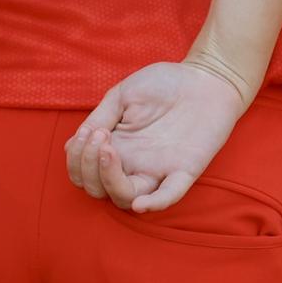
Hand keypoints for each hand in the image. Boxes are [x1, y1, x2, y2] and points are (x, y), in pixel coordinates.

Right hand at [63, 61, 248, 212]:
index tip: (89, 131)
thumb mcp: (123, 94)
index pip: (83, 172)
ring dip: (109, 180)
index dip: (77, 159)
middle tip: (100, 136)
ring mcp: (157, 170)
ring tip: (108, 150)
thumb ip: (100, 116)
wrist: (204, 79)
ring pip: (124, 197)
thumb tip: (77, 141)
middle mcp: (132, 164)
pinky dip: (153, 203)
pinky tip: (139, 203)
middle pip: (98, 189)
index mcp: (115, 147)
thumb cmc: (163, 84)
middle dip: (87, 167)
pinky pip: (168, 195)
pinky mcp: (183, 171)